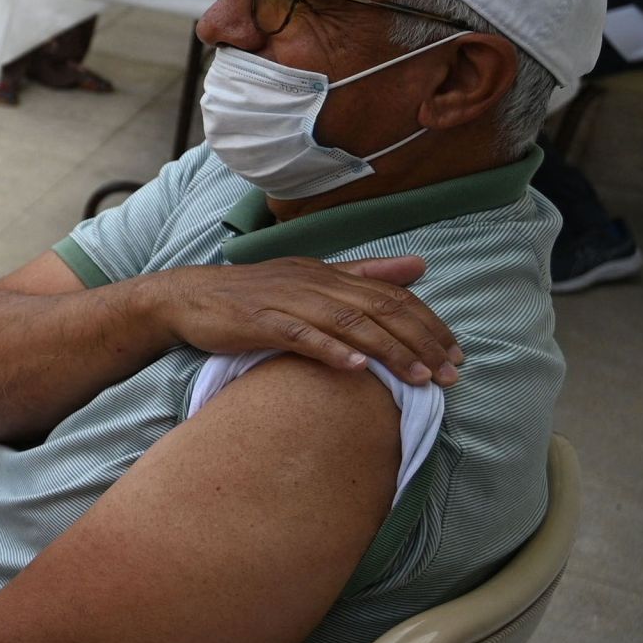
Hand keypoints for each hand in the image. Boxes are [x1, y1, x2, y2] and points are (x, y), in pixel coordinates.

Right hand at [144, 256, 461, 384]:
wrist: (186, 297)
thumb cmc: (252, 295)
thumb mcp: (311, 279)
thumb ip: (364, 275)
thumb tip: (420, 265)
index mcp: (328, 273)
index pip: (392, 296)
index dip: (429, 324)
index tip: (457, 355)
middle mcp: (313, 282)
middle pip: (380, 309)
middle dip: (421, 342)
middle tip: (451, 374)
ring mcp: (286, 301)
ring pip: (349, 323)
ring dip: (389, 351)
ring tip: (419, 377)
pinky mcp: (259, 321)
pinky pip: (301, 335)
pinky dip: (330, 350)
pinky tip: (355, 367)